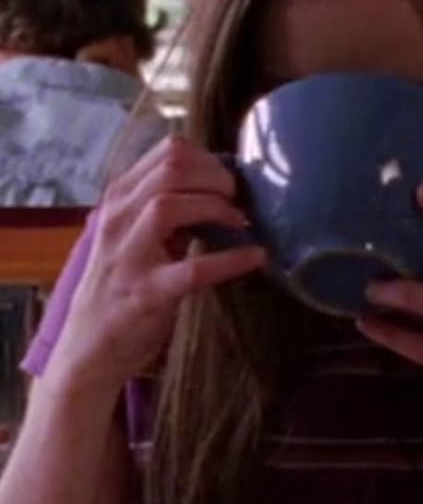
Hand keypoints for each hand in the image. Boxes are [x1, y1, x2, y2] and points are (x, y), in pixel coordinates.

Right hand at [50, 135, 265, 392]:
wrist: (87, 351)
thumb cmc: (119, 289)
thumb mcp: (133, 237)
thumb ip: (165, 209)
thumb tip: (218, 189)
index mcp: (119, 200)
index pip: (167, 152)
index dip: (209, 159)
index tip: (229, 180)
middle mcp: (117, 219)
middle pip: (170, 170)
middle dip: (217, 179)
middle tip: (238, 200)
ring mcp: (128, 256)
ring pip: (168, 206)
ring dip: (215, 208)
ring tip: (241, 223)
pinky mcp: (146, 294)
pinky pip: (193, 269)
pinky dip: (230, 260)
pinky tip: (254, 257)